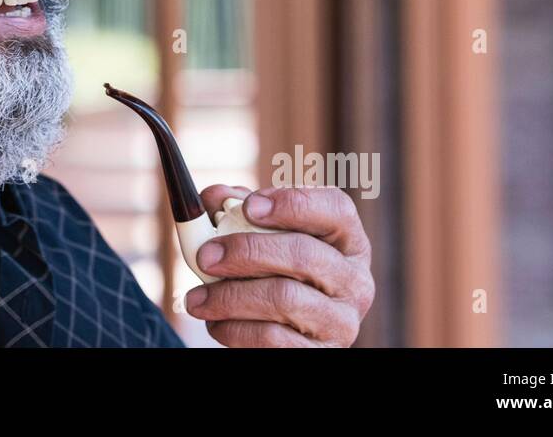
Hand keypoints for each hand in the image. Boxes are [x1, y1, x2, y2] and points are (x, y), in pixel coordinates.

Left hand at [183, 185, 374, 346]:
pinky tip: (216, 322)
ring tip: (198, 298)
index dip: (292, 203)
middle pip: (304, 253)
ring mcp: (342, 321)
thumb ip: (238, 210)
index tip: (248, 206)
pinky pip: (273, 338)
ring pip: (284, 298)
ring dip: (230, 296)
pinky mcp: (322, 354)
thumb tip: (213, 197)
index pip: (335, 209)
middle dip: (247, 251)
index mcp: (348, 240)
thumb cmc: (274, 272)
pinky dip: (235, 329)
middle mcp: (355, 280)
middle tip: (206, 256)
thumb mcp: (264, 236)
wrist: (286, 334)